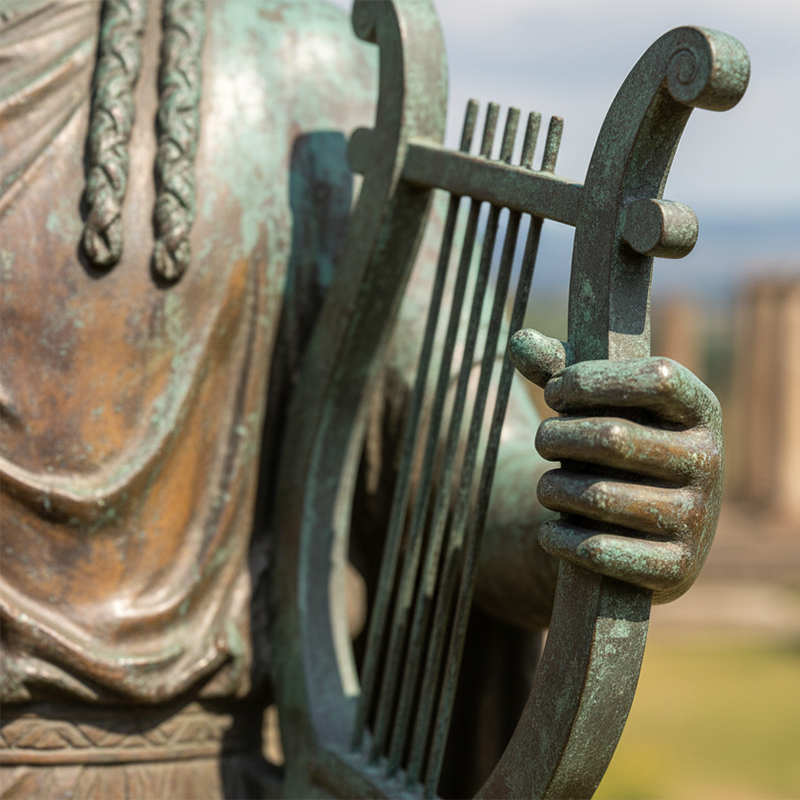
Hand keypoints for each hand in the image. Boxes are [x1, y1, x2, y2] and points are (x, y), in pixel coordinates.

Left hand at [508, 329, 723, 603]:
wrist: (643, 530)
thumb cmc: (612, 448)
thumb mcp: (594, 404)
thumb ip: (557, 368)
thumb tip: (518, 341)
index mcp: (698, 409)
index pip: (656, 377)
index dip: (592, 380)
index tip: (553, 392)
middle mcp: (709, 460)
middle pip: (614, 438)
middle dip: (557, 437)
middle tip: (540, 442)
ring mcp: (698, 518)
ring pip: (598, 497)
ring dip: (552, 490)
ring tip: (545, 487)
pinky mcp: (677, 568)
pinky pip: (599, 552)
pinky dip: (559, 539)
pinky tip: (549, 531)